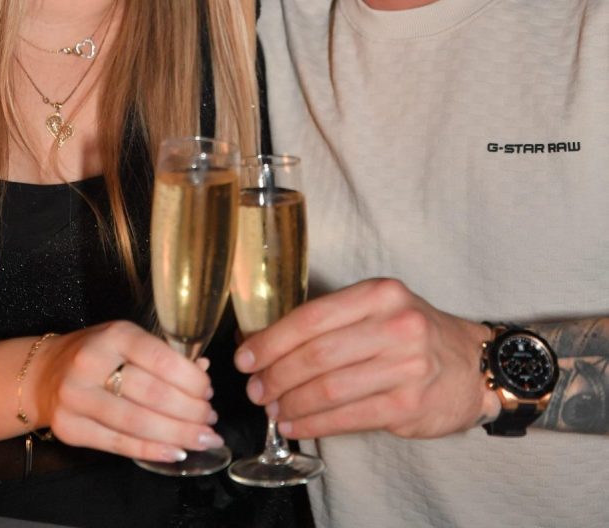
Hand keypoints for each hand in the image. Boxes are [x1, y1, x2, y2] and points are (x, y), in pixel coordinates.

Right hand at [37, 321, 223, 462]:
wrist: (43, 374)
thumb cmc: (97, 353)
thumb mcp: (128, 340)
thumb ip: (163, 354)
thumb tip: (203, 370)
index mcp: (114, 335)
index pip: (160, 359)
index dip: (191, 380)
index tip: (208, 391)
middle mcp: (91, 363)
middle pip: (152, 395)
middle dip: (189, 411)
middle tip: (210, 419)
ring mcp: (77, 398)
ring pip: (137, 423)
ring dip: (177, 435)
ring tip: (201, 438)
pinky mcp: (70, 429)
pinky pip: (118, 444)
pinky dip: (152, 451)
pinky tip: (175, 452)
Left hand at [234, 279, 497, 439]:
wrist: (473, 364)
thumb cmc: (413, 334)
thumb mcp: (379, 309)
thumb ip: (331, 321)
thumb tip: (266, 340)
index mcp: (379, 294)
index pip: (312, 317)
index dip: (272, 340)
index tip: (246, 356)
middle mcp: (395, 325)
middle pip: (317, 354)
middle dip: (276, 375)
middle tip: (256, 389)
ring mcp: (405, 366)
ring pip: (330, 388)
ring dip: (292, 403)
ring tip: (273, 410)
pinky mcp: (409, 404)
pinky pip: (348, 417)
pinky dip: (315, 424)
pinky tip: (297, 426)